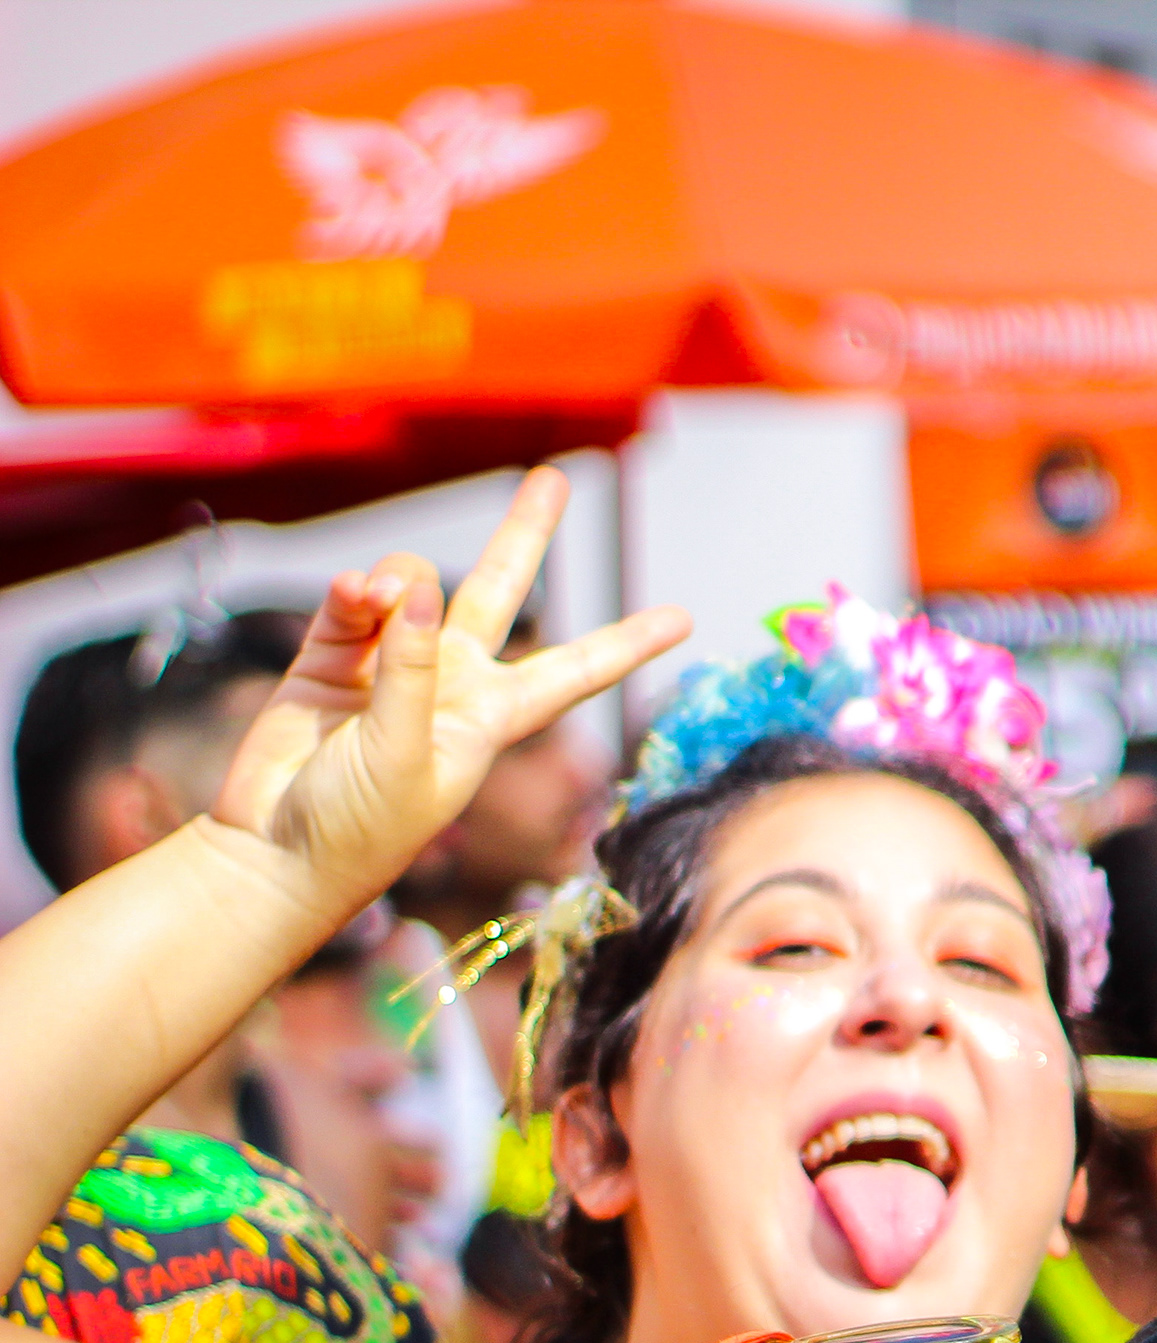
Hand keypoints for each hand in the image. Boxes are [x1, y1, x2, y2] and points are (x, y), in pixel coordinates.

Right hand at [209, 467, 684, 920]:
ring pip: (414, 585)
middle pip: (499, 593)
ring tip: (375, 600)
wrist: (275, 851)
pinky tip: (352, 596)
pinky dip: (353, 591)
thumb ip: (412, 668)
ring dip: (400, 580)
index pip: (576, 673)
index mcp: (493, 719)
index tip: (684, 620)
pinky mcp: (330, 657)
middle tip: (554, 480)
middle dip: (523, 535)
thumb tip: (415, 586)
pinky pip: (354, 600)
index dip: (627, 645)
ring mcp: (390, 664)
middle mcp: (450, 682)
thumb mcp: (405, 753)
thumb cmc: (358, 826)